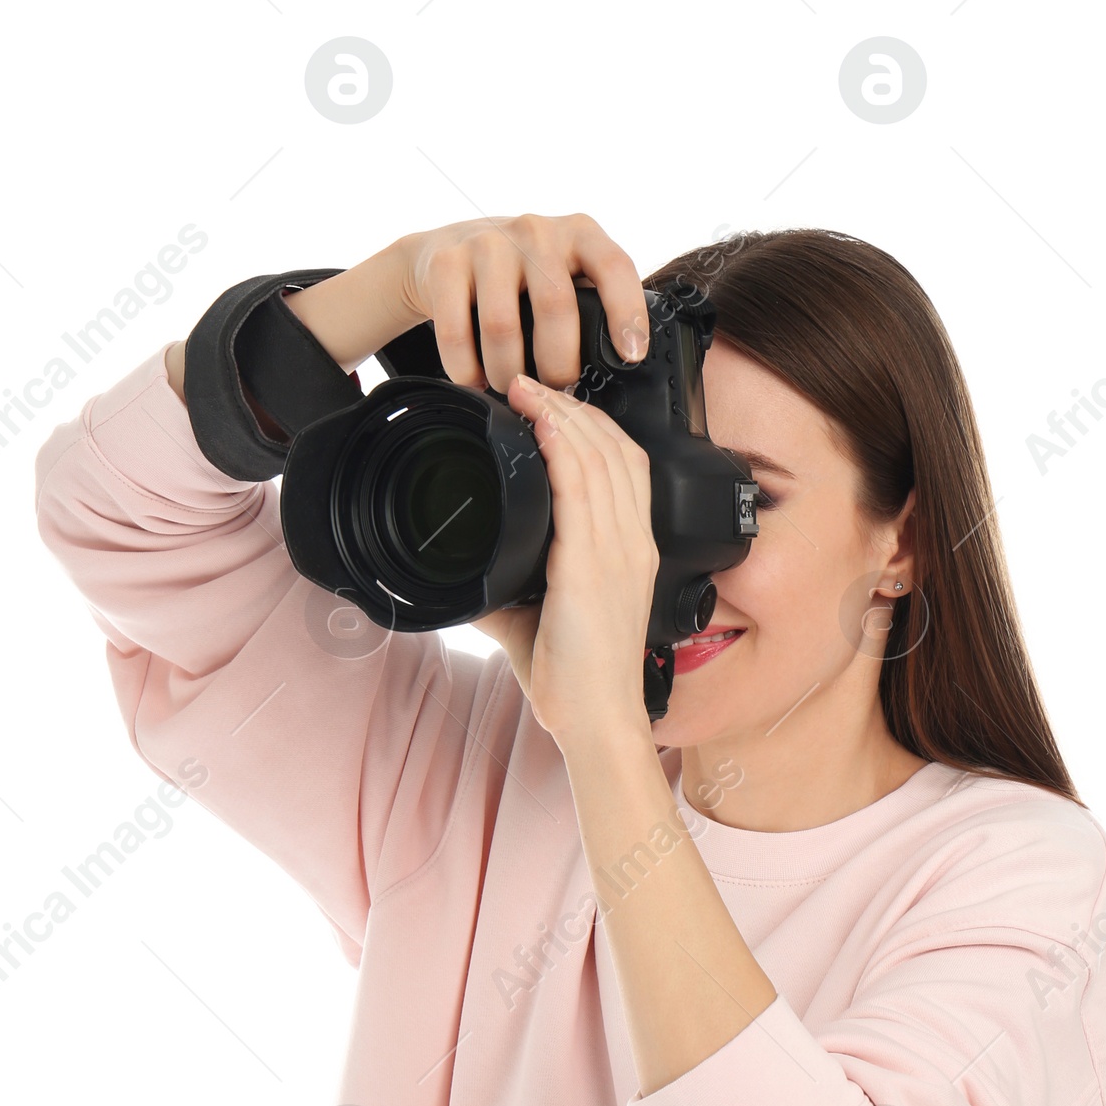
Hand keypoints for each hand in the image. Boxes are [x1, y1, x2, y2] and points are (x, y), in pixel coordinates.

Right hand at [398, 212, 649, 392]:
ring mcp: (487, 243)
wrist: (443, 252)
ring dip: (508, 373)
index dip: (626, 312)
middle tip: (555, 391)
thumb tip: (620, 365)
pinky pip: (456, 334)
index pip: (613, 266)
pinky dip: (467, 370)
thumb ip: (590, 305)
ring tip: (512, 388)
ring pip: (502, 327)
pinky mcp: (445, 264)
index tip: (630, 356)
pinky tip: (475, 380)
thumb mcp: (563, 275)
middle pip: (554, 306)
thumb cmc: (519, 277)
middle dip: (557, 365)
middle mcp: (535, 231)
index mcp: (578, 234)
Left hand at [470, 375, 657, 748]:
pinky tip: (538, 423)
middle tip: (530, 385)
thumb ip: (511, 595)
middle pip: (615, 448)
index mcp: (632, 553)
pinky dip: (559, 445)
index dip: (594, 427)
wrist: (598, 720)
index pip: (628, 466)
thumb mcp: (543, 624)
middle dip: (572, 406)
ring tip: (525, 390)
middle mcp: (633, 543)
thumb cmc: (581, 682)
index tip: (554, 409)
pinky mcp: (593, 564)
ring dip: (559, 413)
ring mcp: (618, 551)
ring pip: (598, 455)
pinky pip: (581, 486)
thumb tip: (471, 581)